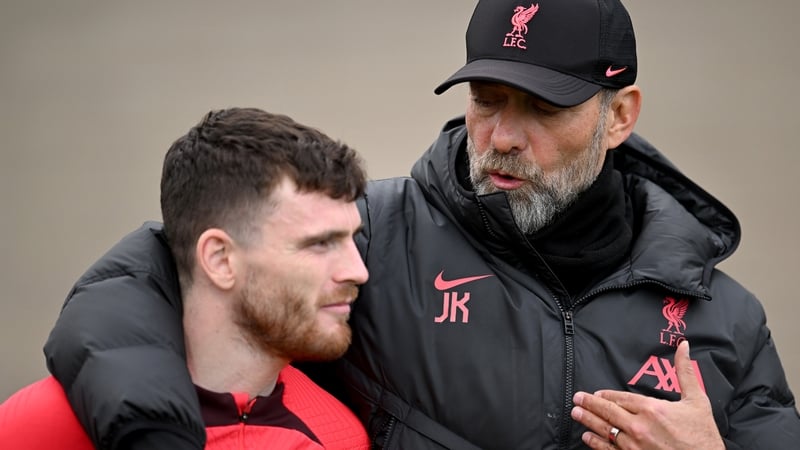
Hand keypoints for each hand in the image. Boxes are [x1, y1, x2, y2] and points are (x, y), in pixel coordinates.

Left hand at [570, 341, 723, 449]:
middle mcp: (639, 427)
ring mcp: (635, 446)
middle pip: (608, 413)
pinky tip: (587, 438)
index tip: (596, 394)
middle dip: (589, 405)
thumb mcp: (697, 400)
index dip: (606, 396)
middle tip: (576, 399)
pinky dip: (596, 444)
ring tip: (576, 414)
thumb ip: (684, 372)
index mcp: (652, 409)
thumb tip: (682, 346)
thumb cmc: (704, 436)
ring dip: (588, 422)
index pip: (621, 399)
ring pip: (605, 431)